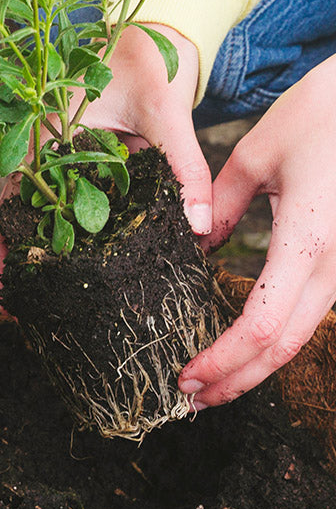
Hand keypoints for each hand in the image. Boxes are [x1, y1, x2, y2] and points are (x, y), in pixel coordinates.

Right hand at [0, 22, 209, 289]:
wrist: (155, 27)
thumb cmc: (150, 57)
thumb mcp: (166, 113)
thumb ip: (182, 168)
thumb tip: (198, 226)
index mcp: (47, 129)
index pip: (17, 197)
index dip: (6, 245)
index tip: (7, 284)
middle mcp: (44, 142)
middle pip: (21, 210)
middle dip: (18, 258)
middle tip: (22, 305)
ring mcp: (60, 149)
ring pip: (42, 206)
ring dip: (41, 246)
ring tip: (44, 292)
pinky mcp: (80, 152)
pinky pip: (70, 194)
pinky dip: (72, 224)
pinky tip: (84, 255)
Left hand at [179, 54, 335, 407]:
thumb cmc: (325, 111)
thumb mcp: (255, 155)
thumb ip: (219, 207)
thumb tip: (197, 245)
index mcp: (309, 240)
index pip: (263, 326)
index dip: (224, 362)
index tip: (186, 377)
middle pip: (286, 346)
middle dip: (237, 379)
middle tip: (191, 397)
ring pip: (304, 333)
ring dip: (257, 363)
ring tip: (212, 378)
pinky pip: (316, 308)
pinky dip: (279, 335)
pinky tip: (248, 341)